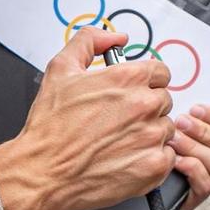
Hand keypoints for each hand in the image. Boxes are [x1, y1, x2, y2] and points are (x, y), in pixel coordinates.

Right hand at [0, 27, 173, 209]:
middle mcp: (144, 105)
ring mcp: (151, 136)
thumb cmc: (50, 127)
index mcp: (127, 78)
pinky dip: (151, 159)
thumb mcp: (60, 69)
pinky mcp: (154, 166)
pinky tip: (127, 159)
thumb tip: (117, 37)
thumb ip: (90, 41)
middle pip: (164, 100)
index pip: (160, 72)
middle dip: (145, 108)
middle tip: (119, 120)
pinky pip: (167, 156)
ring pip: (165, 128)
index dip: (146, 81)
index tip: (135, 92)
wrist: (42, 172)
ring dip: (149, 133)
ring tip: (119, 141)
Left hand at [168, 104, 209, 209]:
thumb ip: (189, 112)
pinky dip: (191, 168)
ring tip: (173, 138)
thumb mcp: (177, 123)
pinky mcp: (197, 196)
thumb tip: (191, 95)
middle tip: (181, 121)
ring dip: (195, 147)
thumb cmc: (161, 139)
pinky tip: (174, 159)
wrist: (142, 172)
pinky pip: (206, 184)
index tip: (196, 108)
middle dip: (205, 131)